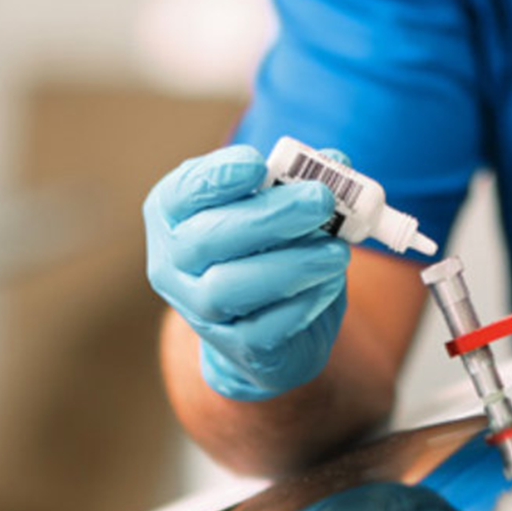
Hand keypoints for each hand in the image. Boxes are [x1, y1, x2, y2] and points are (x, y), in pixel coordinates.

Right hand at [144, 144, 349, 399]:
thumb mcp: (277, 205)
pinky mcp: (235, 348)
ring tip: (338, 252)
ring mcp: (198, 311)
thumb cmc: (266, 247)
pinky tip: (330, 283)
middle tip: (321, 200)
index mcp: (174, 216)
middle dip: (268, 216)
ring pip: (228, 288)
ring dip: (290, 264)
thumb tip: (336, 162)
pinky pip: (263, 328)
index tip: (257, 165)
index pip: (178, 195)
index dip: (214, 179)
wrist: (267, 328)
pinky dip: (302, 303)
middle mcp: (173, 264)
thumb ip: (301, 180)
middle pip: (204, 239)